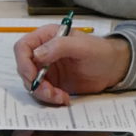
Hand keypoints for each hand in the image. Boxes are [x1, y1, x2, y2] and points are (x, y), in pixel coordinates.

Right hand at [14, 26, 131, 104]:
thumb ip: (59, 46)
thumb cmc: (100, 52)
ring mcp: (46, 69)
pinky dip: (50, 99)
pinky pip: (42, 93)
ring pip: (32, 83)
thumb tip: (37, 54)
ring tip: (60, 97)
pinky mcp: (52, 83)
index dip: (23, 63)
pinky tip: (63, 98)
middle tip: (50, 92)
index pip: (23, 47)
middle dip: (35, 83)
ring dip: (43, 93)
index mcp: (46, 37)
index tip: (33, 76)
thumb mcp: (82, 46)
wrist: (113, 68)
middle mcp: (43, 53)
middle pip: (24, 69)